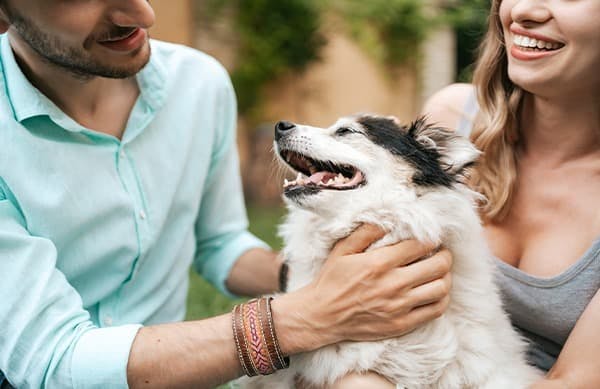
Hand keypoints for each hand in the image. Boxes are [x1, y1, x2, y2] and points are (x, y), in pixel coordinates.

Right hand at [272, 224, 451, 353]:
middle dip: (444, 254)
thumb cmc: (332, 280)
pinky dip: (442, 298)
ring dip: (445, 276)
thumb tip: (389, 217)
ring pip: (441, 288)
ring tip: (439, 271)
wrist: (322, 316)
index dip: (431, 238)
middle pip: (438, 265)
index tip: (430, 237)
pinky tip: (435, 291)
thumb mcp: (343, 249)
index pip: (421, 245)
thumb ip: (366, 231)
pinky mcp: (402, 324)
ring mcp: (400, 307)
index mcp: (379, 263)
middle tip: (440, 251)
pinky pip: (435, 310)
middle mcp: (393, 285)